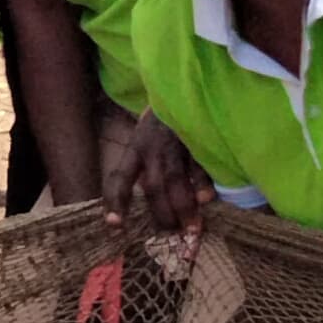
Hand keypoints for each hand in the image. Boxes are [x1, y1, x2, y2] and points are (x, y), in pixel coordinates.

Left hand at [100, 112, 210, 236]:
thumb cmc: (160, 122)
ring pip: (175, 179)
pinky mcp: (197, 137)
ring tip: (192, 228)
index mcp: (136, 148)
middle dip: (162, 214)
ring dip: (183, 207)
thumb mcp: (144, 140)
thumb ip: (143, 168)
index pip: (120, 178)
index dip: (116, 201)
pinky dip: (203, 182)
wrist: (181, 86)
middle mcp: (152, 148)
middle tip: (171, 236)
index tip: (114, 225)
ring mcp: (176, 143)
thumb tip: (151, 204)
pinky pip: (201, 164)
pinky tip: (207, 199)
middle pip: (153, 186)